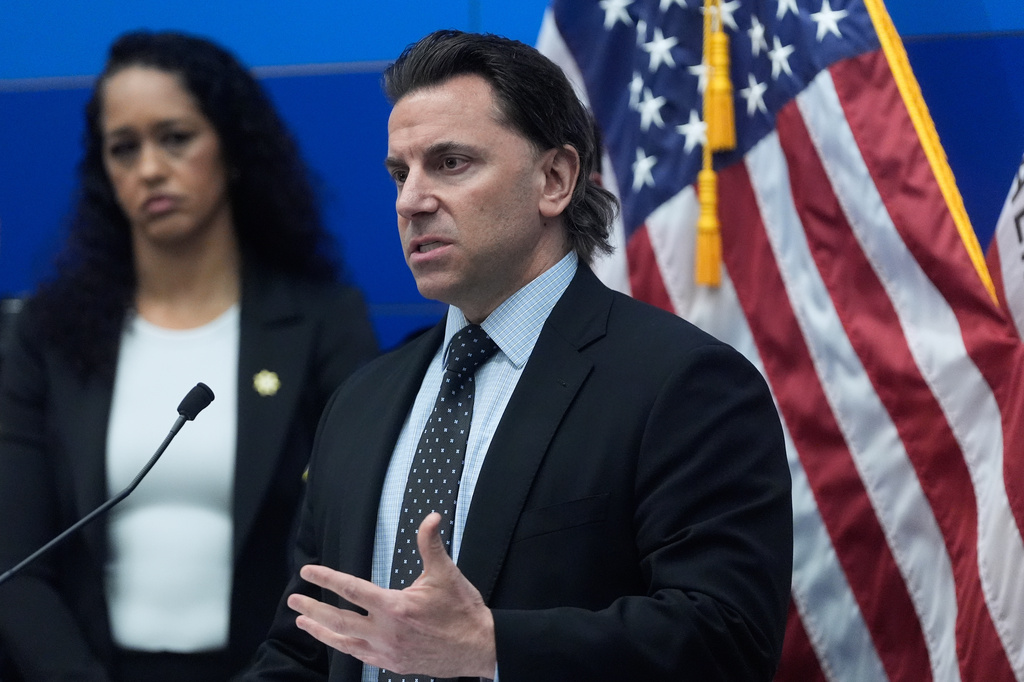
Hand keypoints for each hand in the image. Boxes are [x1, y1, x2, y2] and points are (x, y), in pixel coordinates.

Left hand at [288, 512, 496, 677]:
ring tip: (303, 622)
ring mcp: (387, 651)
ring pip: (343, 642)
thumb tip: (431, 517)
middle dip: (312, 607)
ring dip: (321, 631)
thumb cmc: (463, 610)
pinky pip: (360, 656)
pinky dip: (343, 647)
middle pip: (338, 620)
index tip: (307, 572)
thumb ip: (431, 544)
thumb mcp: (446, 573)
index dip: (326, 579)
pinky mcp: (393, 664)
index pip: (350, 589)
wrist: (479, 648)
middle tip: (294, 598)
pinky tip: (336, 642)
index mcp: (395, 607)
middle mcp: (385, 632)